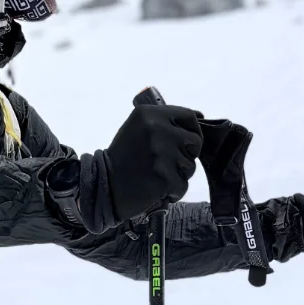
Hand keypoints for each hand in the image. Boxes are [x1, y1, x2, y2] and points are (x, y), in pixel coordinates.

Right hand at [100, 100, 202, 220]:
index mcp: (150, 114)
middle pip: (194, 141)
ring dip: (178, 174)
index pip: (189, 116)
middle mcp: (157, 129)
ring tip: (158, 175)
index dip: (194, 130)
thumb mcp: (138, 128)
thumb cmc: (123, 157)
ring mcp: (162, 152)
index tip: (188, 141)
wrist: (105, 184)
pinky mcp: (165, 176)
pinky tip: (157, 188)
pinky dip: (173, 190)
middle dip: (187, 154)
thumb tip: (198, 117)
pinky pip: (182, 184)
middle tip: (168, 162)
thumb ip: (163, 122)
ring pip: (190, 165)